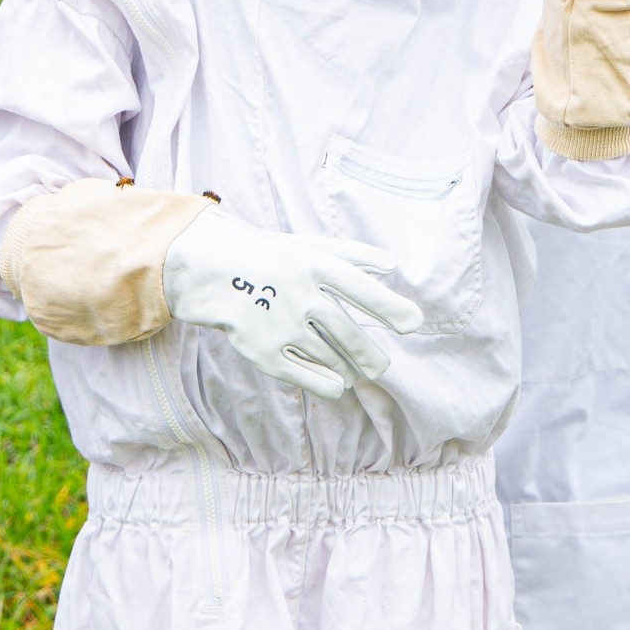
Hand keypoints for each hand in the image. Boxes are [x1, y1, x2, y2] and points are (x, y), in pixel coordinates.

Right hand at [160, 206, 421, 400]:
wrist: (216, 273)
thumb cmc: (274, 257)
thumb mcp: (311, 246)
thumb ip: (353, 255)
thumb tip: (393, 263)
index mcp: (313, 264)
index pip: (359, 288)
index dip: (388, 306)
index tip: (413, 324)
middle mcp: (299, 295)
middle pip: (347, 334)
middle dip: (371, 354)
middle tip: (382, 365)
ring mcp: (282, 326)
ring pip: (331, 358)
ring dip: (350, 367)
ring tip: (359, 371)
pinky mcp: (266, 353)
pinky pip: (308, 377)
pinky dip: (328, 383)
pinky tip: (337, 382)